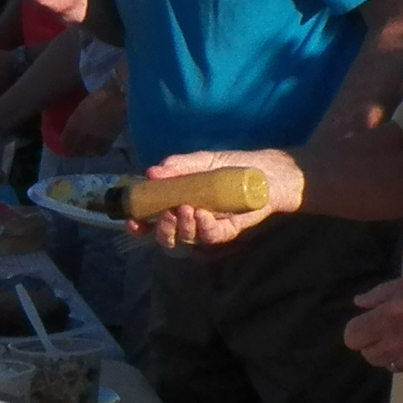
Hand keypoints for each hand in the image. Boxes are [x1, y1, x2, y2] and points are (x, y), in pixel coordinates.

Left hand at [57, 83, 127, 157]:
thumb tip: (71, 133)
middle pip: (76, 151)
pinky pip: (101, 152)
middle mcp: (83, 134)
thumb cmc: (97, 99)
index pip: (65, 143)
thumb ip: (74, 122)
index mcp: (74, 124)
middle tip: (77, 149)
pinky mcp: (108, 141)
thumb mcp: (80, 109)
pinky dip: (98, 151)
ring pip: (88, 153)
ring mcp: (96, 139)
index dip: (66, 146)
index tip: (67, 146)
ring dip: (87, 152)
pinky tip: (99, 148)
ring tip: (88, 150)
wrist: (115, 98)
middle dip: (75, 151)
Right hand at [135, 149, 301, 250]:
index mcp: (179, 203)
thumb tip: (151, 172)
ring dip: (182, 228)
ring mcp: (209, 227)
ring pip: (187, 240)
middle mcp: (191, 219)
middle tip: (168, 214)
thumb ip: (179, 166)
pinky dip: (204, 229)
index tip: (132, 221)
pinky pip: (212, 237)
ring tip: (187, 209)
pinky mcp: (229, 231)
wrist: (271, 171)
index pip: (153, 220)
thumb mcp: (204, 161)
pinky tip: (204, 215)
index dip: (139, 225)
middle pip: (167, 238)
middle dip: (162, 231)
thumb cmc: (235, 165)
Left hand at [342, 271, 402, 374]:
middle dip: (372, 342)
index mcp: (390, 316)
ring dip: (388, 352)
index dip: (358, 330)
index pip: (353, 337)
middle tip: (387, 329)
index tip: (367, 323)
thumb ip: (380, 294)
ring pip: (384, 364)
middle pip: (366, 355)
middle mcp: (398, 341)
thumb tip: (359, 304)